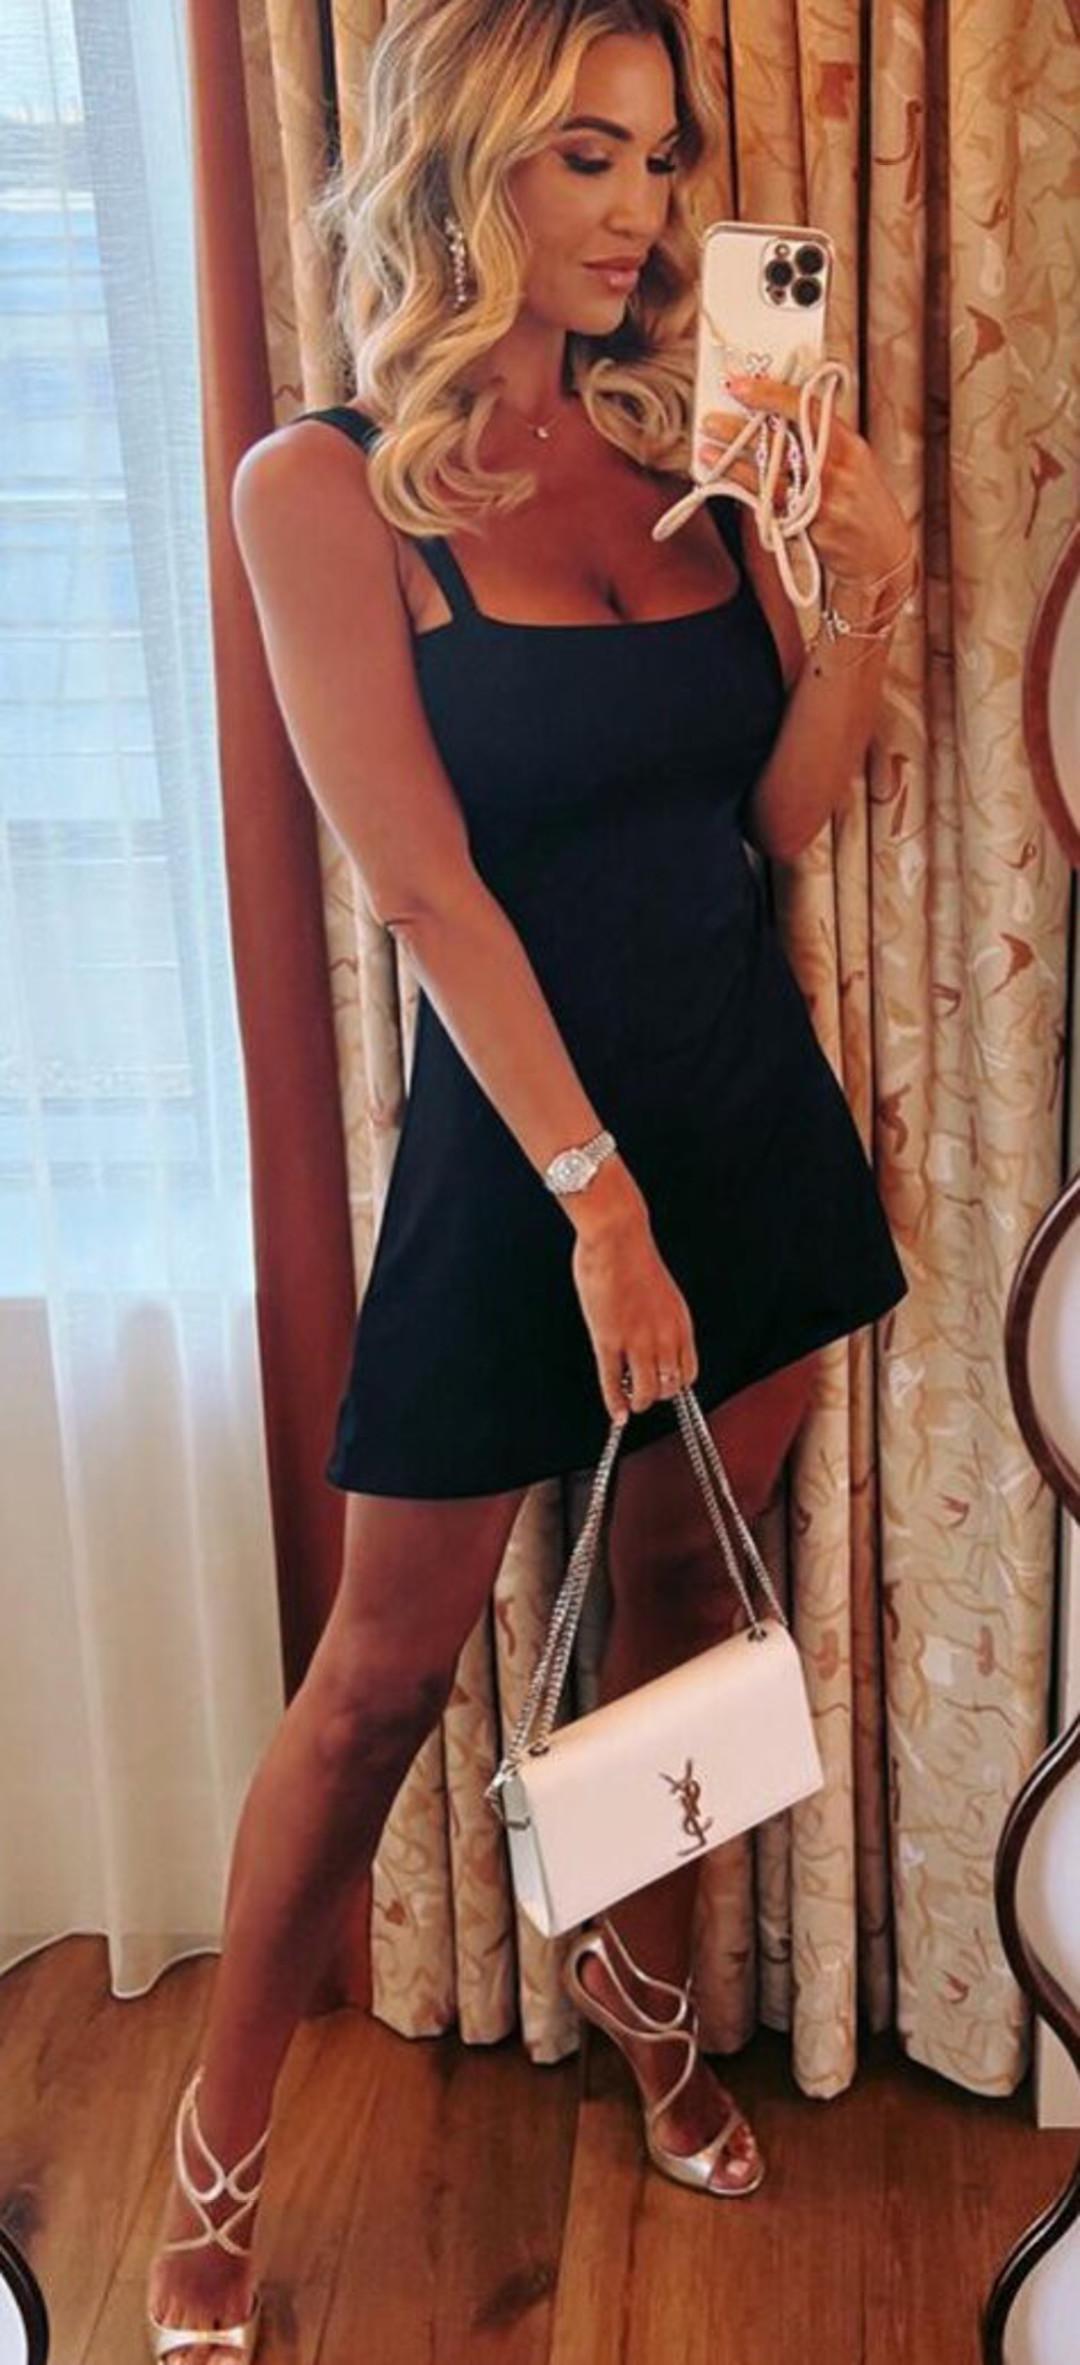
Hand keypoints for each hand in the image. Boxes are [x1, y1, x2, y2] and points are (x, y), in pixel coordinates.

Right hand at [570, 1197, 699, 1422]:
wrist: (618, 1237)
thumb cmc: (634, 1258)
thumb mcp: (663, 1293)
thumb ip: (662, 1319)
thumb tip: (652, 1337)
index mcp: (680, 1324)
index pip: (689, 1372)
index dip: (676, 1385)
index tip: (663, 1386)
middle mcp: (664, 1337)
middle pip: (669, 1387)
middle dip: (656, 1395)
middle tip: (641, 1393)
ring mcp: (636, 1340)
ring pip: (645, 1392)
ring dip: (637, 1402)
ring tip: (630, 1403)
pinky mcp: (608, 1339)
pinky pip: (612, 1382)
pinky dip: (614, 1403)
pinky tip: (616, 1414)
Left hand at [697, 374, 913, 589]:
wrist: (882, 555)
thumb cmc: (863, 503)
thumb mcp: (855, 462)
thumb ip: (822, 438)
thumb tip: (778, 408)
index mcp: (850, 445)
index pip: (808, 408)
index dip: (770, 393)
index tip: (739, 384)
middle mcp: (838, 470)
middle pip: (783, 441)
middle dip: (741, 429)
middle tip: (711, 419)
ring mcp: (822, 501)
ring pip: (768, 476)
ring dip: (731, 462)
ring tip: (705, 450)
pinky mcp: (808, 528)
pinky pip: (768, 506)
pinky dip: (741, 492)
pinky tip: (722, 482)